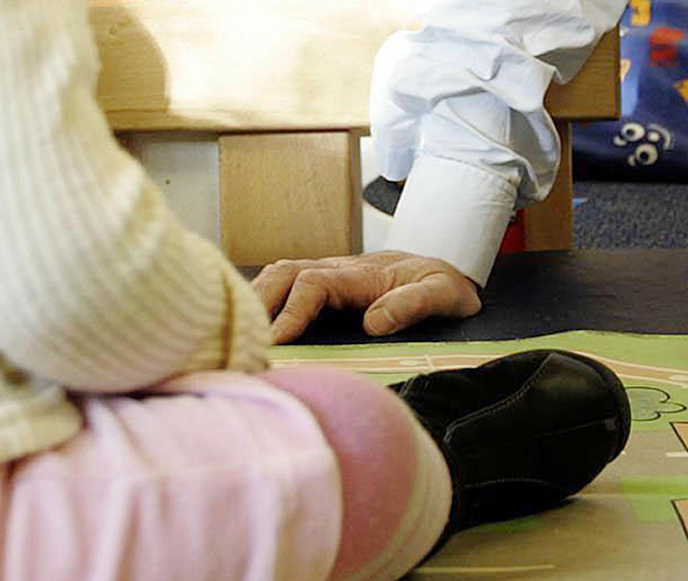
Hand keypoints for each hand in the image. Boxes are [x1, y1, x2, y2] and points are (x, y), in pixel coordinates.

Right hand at [252, 251, 481, 342]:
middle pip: (284, 272)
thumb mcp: (444, 294)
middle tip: (240, 339)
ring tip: (238, 335)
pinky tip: (253, 328)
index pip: (314, 283)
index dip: (292, 311)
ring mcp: (329, 276)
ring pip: (279, 276)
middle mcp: (339, 270)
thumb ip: (413, 305)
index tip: (278, 341)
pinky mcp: (326, 288)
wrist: (447, 273)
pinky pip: (286, 287)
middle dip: (259, 301)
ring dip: (257, 300)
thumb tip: (374, 323)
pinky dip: (264, 301)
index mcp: (362, 274)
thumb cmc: (444, 286)